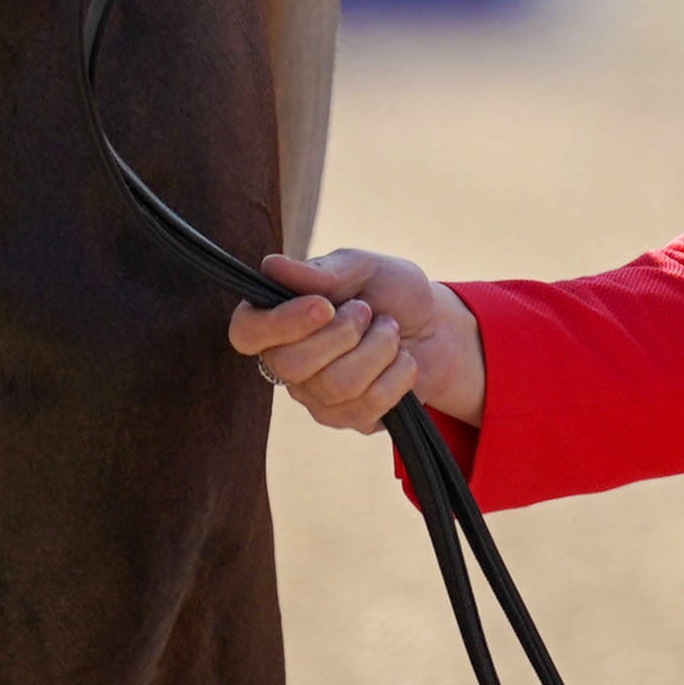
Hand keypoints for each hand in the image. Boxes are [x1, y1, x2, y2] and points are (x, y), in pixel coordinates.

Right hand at [228, 247, 483, 432]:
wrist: (437, 327)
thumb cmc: (391, 292)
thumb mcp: (362, 267)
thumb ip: (320, 272)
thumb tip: (271, 266)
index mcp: (278, 318)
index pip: (246, 333)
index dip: (280, 324)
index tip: (323, 306)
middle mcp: (286, 362)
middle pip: (291, 365)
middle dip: (344, 333)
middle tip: (367, 312)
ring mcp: (316, 396)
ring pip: (336, 385)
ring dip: (378, 349)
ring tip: (389, 332)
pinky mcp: (349, 419)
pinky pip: (369, 404)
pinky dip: (398, 373)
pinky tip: (402, 360)